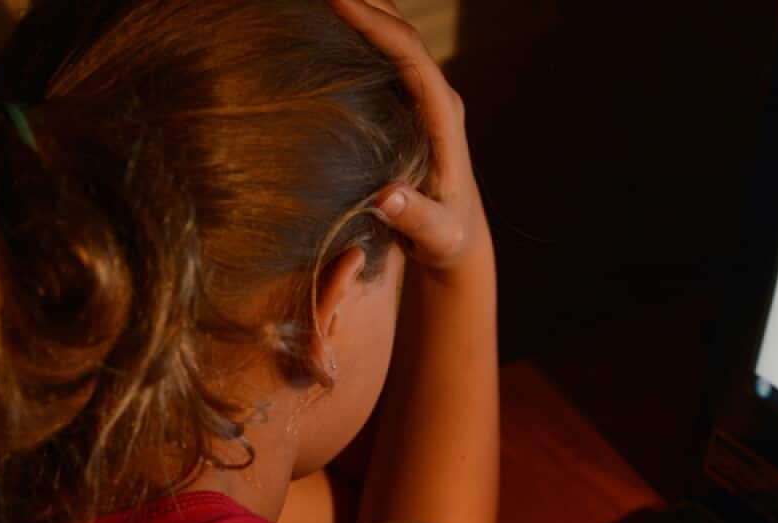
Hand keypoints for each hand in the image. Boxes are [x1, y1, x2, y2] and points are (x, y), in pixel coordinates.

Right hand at [326, 0, 490, 271]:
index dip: (373, 22)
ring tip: (318, 0)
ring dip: (360, 11)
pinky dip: (356, 33)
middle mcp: (436, 98)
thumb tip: (387, 198)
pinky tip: (322, 24)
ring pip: (391, 38)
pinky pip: (382, 57)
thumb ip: (415, 217)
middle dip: (362, 1)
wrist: (460, 243)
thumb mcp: (436, 235)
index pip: (409, 54)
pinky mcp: (409, 106)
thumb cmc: (447, 240)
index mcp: (444, 117)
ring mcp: (423, 99)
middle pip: (400, 32)